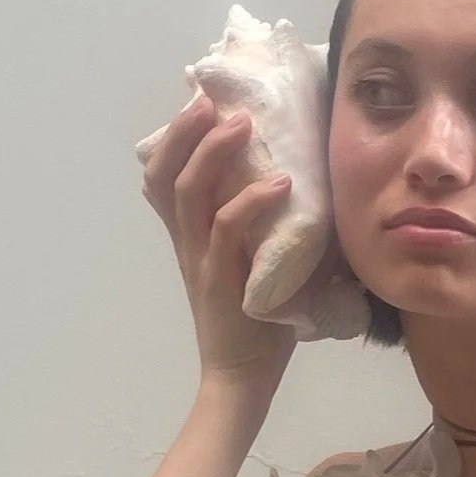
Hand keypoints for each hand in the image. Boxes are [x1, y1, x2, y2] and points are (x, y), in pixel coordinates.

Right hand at [139, 92, 298, 384]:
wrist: (242, 378)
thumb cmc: (258, 322)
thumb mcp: (258, 262)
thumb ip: (269, 227)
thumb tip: (312, 185)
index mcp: (191, 236)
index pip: (163, 178)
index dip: (173, 138)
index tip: (198, 101)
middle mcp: (187, 242)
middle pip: (166, 173)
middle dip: (184, 130)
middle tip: (211, 98)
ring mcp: (200, 259)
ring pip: (189, 192)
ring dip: (212, 152)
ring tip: (241, 123)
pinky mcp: (220, 280)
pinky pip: (227, 230)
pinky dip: (252, 201)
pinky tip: (280, 182)